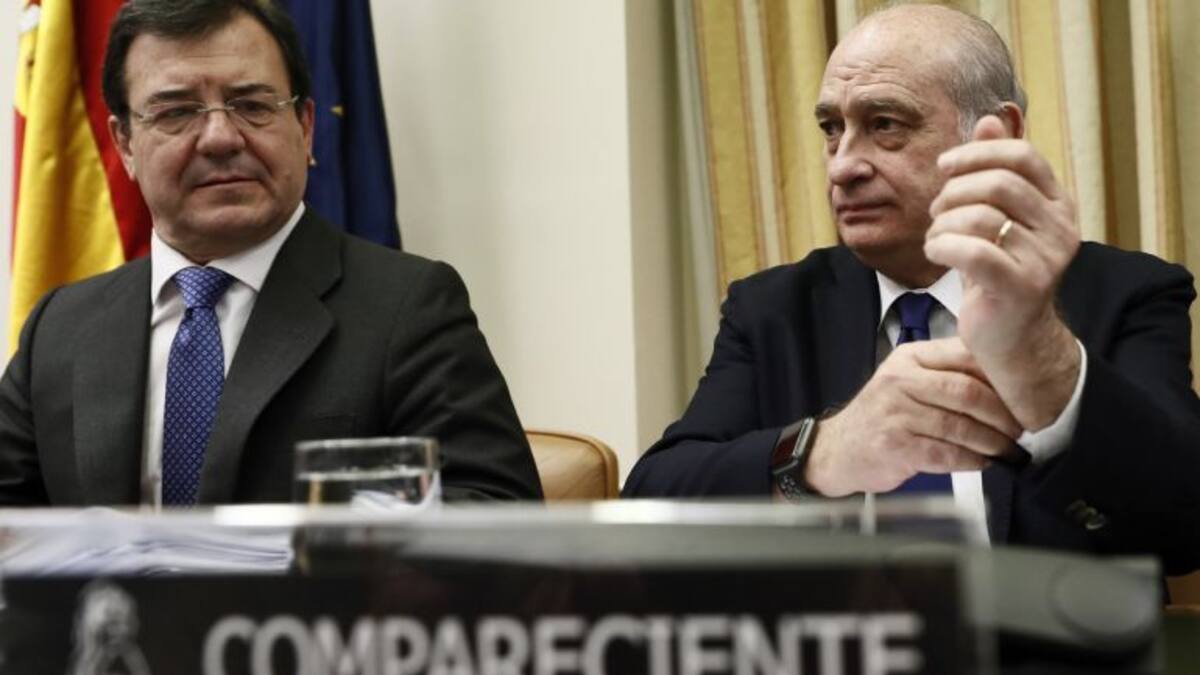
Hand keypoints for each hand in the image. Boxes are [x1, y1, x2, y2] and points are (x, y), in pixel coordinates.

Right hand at [804, 338, 1022, 496]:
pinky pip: (946, 454)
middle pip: (967, 392)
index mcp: (910, 358)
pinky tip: (982, 462)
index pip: (965, 356)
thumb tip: (1005, 381)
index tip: (1022, 393)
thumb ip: (946, 374)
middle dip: (1002, 414)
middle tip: (1020, 428)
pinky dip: (971, 460)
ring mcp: (896, 413)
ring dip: (991, 441)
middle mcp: (901, 380)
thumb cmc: (883, 415)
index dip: (1000, 376)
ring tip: (1007, 449)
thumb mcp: (907, 381)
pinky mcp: (896, 446)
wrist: (838, 449)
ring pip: (960, 426)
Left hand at [924, 115, 1080, 430]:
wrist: (1012, 339)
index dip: (977, 152)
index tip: (944, 167)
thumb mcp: (997, 217)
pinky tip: (935, 252)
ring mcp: (1045, 259)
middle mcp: (1061, 228)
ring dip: (943, 222)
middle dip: (954, 191)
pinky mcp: (1021, 287)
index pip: (1022, 155)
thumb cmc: (997, 273)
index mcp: (1058, 203)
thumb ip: (995, 169)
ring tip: (935, 236)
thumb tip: (993, 117)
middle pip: (998, 182)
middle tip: (936, 209)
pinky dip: (941, 245)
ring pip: (980, 216)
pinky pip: (972, 250)